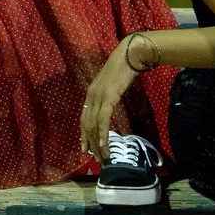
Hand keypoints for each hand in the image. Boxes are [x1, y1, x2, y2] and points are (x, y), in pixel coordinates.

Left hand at [80, 43, 137, 161]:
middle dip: (91, 143)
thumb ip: (108, 97)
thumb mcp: (112, 86)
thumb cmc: (124, 70)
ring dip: (98, 142)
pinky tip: (104, 144)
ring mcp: (98, 97)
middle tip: (97, 158)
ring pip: (94, 125)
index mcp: (91, 94)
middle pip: (87, 125)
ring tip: (103, 156)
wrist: (129, 57)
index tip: (87, 148)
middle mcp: (91, 97)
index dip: (84, 135)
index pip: (84, 119)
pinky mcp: (107, 98)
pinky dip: (102, 133)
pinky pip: (102, 119)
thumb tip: (109, 109)